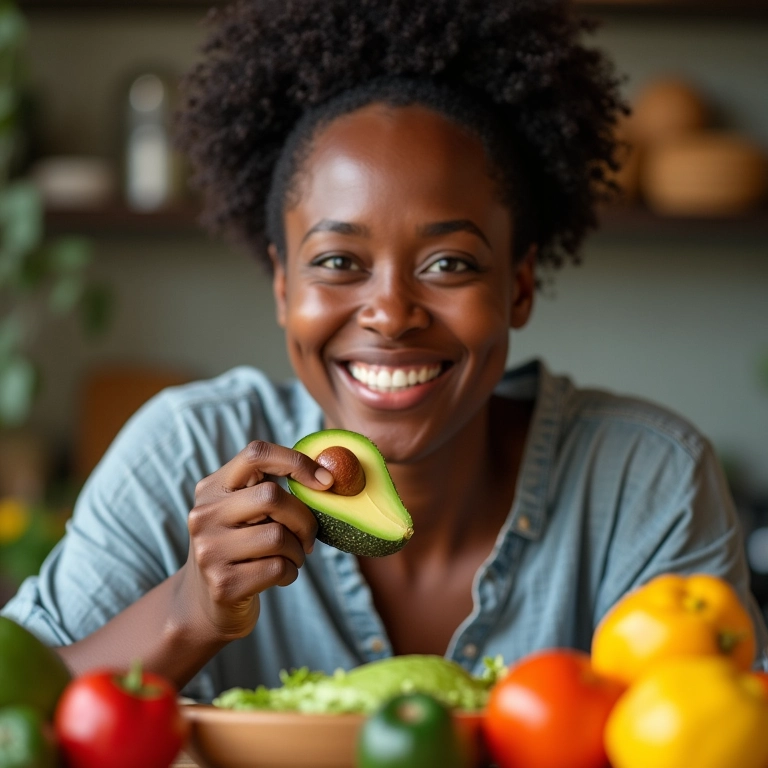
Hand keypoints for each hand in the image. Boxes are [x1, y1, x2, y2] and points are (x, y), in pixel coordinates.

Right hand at [177, 440, 331, 642]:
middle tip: (309, 536)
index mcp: (213, 487)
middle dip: (304, 519)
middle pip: (271, 496)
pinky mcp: (223, 583)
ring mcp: (209, 549)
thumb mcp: (245, 512)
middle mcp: (204, 514)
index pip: (256, 454)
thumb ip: (271, 490)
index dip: (296, 462)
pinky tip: (280, 576)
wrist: (206, 604)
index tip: (326, 482)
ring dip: (298, 551)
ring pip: (278, 536)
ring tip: (291, 558)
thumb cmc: (243, 548)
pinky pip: (278, 568)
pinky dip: (291, 572)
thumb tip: (326, 478)